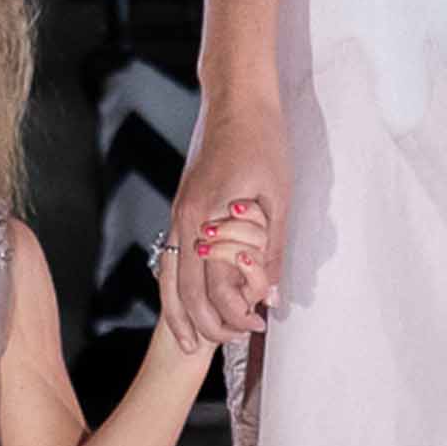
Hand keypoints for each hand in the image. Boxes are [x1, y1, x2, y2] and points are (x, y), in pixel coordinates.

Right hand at [169, 103, 288, 351]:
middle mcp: (184, 220)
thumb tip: (272, 296)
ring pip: (169, 279)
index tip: (258, 325)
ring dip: (183, 314)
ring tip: (195, 344)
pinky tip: (187, 305)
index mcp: (207, 217)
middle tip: (235, 340)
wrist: (237, 101)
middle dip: (208, 323)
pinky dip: (176, 290)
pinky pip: (170, 261)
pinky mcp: (182, 210)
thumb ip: (271, 249)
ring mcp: (179, 215)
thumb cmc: (262, 141)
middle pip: (185, 290)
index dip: (235, 311)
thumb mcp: (277, 197)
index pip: (214, 284)